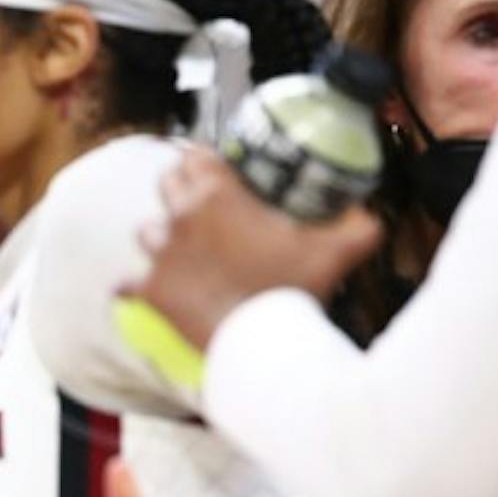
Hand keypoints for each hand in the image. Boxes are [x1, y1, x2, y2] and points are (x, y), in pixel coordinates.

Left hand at [129, 149, 382, 347]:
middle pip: (166, 182)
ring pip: (146, 230)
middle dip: (180, 186)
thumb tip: (371, 216)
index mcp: (217, 194)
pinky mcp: (150, 291)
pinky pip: (126, 284)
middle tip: (198, 201)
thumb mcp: (337, 249)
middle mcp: (180, 217)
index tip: (215, 168)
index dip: (205, 160)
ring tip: (179, 249)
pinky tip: (137, 291)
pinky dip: (132, 287)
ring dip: (161, 236)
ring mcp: (160, 255)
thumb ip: (357, 224)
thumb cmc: (293, 289)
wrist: (260, 340)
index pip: (196, 156)